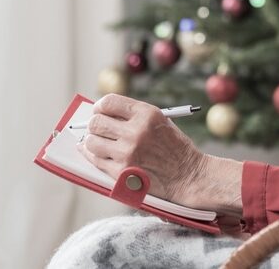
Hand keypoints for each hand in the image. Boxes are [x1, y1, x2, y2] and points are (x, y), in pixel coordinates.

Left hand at [78, 94, 241, 214]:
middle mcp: (135, 131)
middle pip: (96, 122)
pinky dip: (92, 156)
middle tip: (98, 128)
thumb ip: (134, 116)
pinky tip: (97, 153)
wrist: (187, 175)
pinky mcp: (121, 172)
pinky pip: (95, 160)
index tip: (99, 111)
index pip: (109, 102)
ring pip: (91, 142)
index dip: (100, 106)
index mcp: (147, 114)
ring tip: (99, 142)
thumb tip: (104, 114)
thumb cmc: (174, 147)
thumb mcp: (159, 121)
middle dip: (94, 124)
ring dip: (92, 141)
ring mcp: (127, 153)